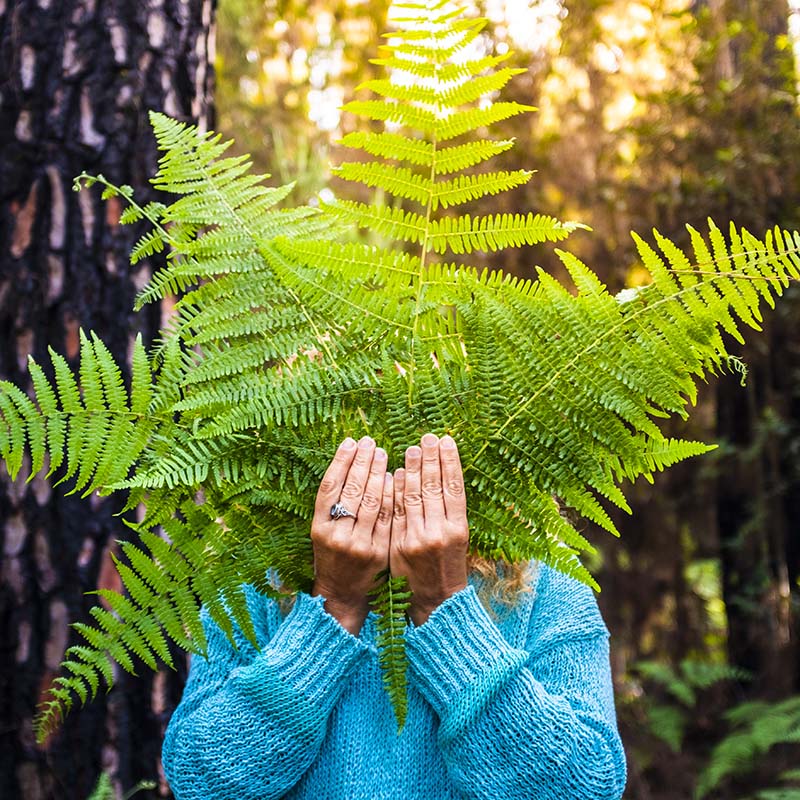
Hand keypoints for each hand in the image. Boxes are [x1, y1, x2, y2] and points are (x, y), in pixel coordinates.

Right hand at [311, 436, 393, 633]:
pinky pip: (385, 517)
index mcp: (318, 526)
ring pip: (369, 501)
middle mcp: (335, 534)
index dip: (340, 461)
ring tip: (382, 453)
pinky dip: (389, 495)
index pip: (329, 486)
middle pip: (350, 490)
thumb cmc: (332, 557)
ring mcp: (357, 544)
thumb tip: (350, 464)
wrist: (342, 594)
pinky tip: (393, 478)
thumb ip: (332, 504)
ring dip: (377, 473)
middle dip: (361, 462)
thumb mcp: (323, 531)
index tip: (351, 442)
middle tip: (370, 442)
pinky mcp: (377, 552)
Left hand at [390, 433, 468, 625]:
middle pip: (434, 487)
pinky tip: (398, 474)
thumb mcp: (457, 539)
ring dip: (413, 469)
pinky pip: (397, 512)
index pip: (454, 487)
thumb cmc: (448, 566)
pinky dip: (397, 491)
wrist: (436, 601)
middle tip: (426, 437)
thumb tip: (438, 476)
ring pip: (414, 496)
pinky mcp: (399, 545)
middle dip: (430, 459)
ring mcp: (418, 538)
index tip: (446, 440)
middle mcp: (440, 532)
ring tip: (411, 449)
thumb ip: (448, 511)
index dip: (450, 461)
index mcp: (459, 528)